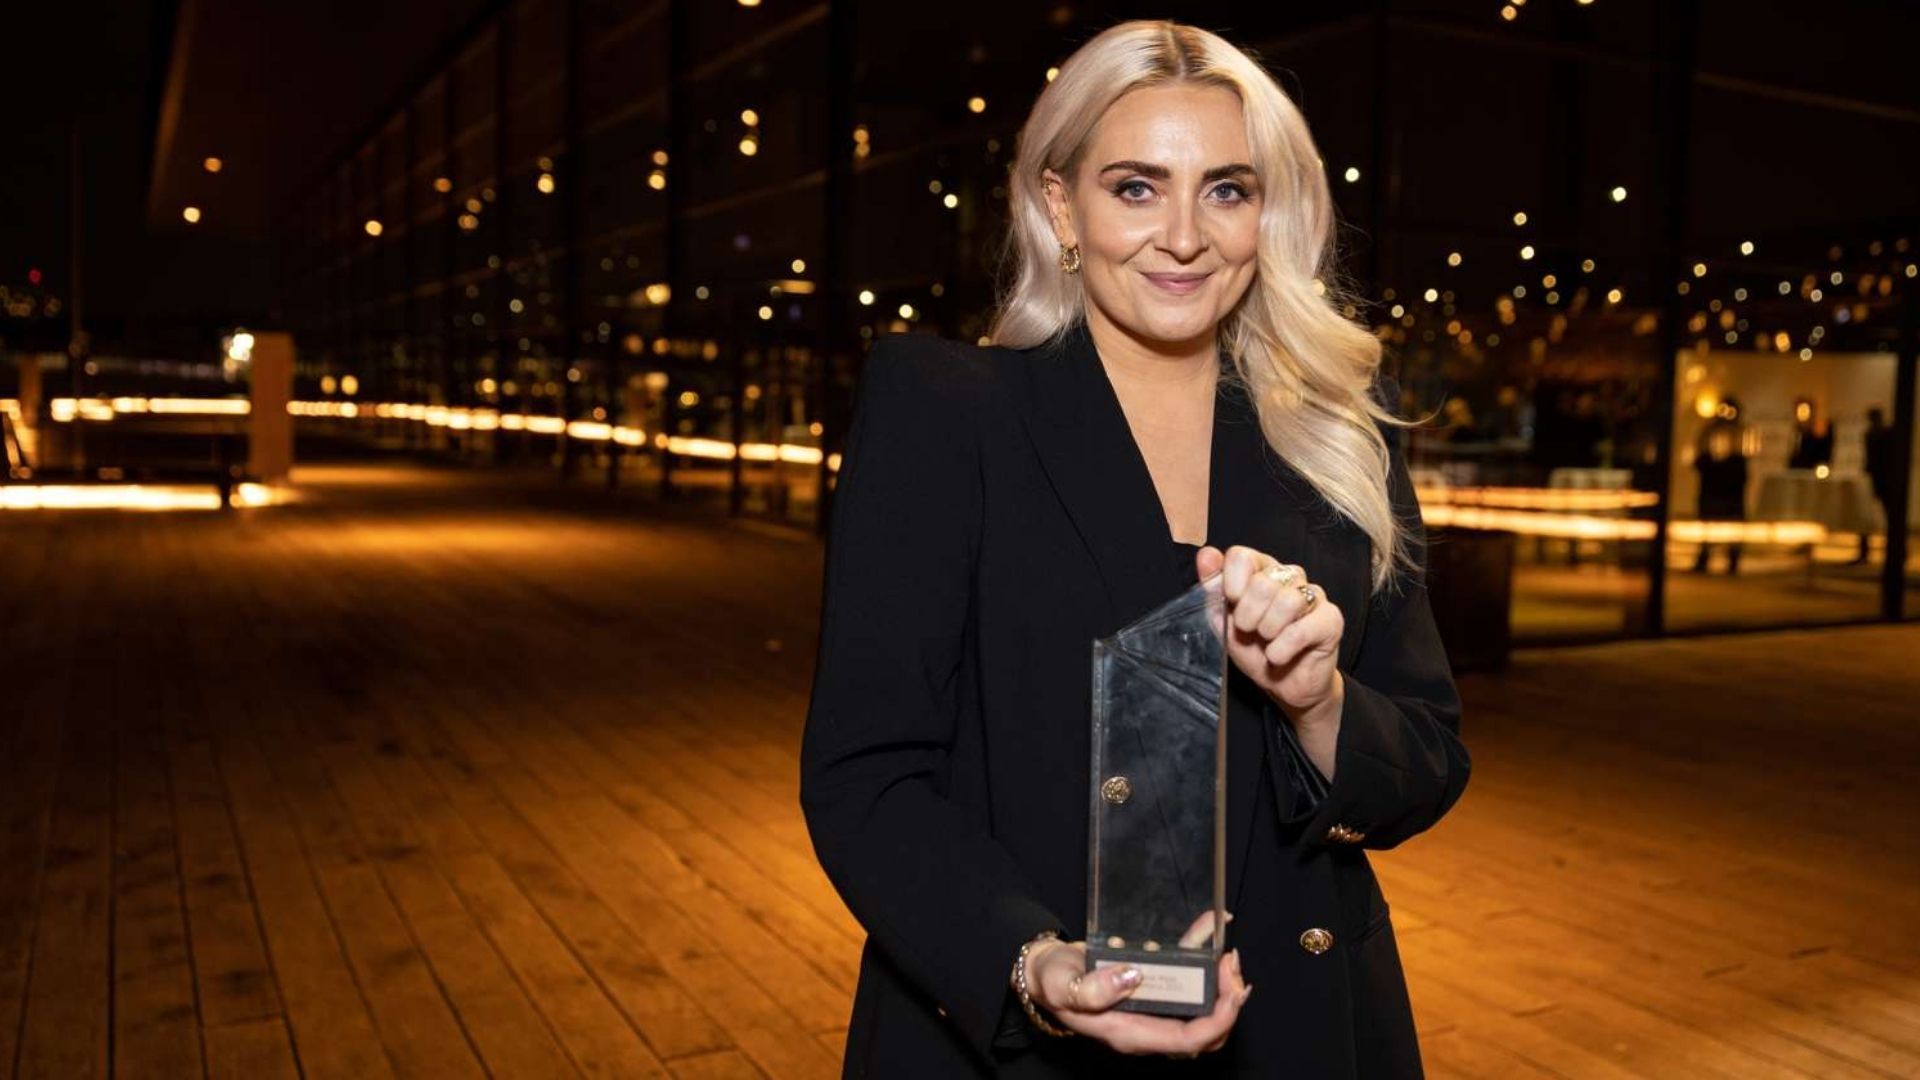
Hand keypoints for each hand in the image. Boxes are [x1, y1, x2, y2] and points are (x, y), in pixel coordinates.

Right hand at [1025, 936, 1250, 1056]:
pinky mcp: (1151, 985)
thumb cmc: (1054, 983)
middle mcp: (1147, 1025)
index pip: (1187, 1040)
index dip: (1218, 1021)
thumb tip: (1132, 977)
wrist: (1046, 972)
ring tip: (1229, 957)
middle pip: (1204, 1031)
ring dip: (1221, 986)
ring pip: (1201, 1009)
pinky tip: (1210, 929)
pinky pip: (1184, 975)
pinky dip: (1201, 955)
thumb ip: (1093, 989)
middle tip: (1233, 968)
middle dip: (1228, 1004)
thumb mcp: (1064, 986)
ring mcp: (1152, 1007)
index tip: (1231, 991)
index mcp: (1130, 1033)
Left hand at [1196, 544, 1343, 727]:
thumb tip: (1206, 555)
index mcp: (1262, 570)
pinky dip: (1282, 648)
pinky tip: (1278, 656)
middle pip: (1262, 582)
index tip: (1232, 605)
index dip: (1231, 584)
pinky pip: (1301, 629)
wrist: (1284, 686)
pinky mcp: (1331, 619)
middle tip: (1251, 631)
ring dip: (1268, 631)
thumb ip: (1213, 589)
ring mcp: (1314, 595)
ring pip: (1286, 601)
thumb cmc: (1256, 650)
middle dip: (1248, 616)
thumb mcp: (1224, 623)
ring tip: (1268, 641)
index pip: (1242, 557)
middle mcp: (1290, 577)